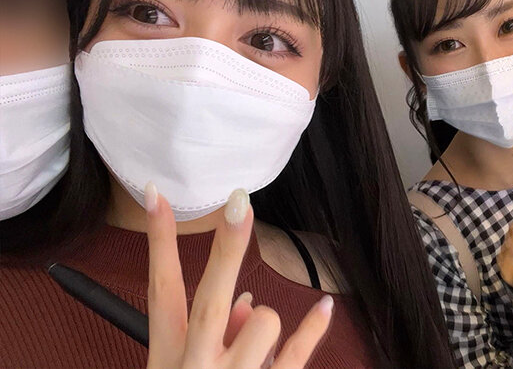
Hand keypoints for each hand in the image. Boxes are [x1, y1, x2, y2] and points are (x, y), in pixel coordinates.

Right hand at [144, 183, 333, 367]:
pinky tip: (324, 306)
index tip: (157, 193)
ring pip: (263, 320)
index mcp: (168, 354)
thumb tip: (244, 302)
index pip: (161, 287)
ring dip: (264, 321)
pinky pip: (296, 352)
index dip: (160, 240)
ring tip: (256, 349)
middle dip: (227, 250)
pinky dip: (312, 328)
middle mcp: (196, 364)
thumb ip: (212, 333)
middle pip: (212, 299)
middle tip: (239, 204)